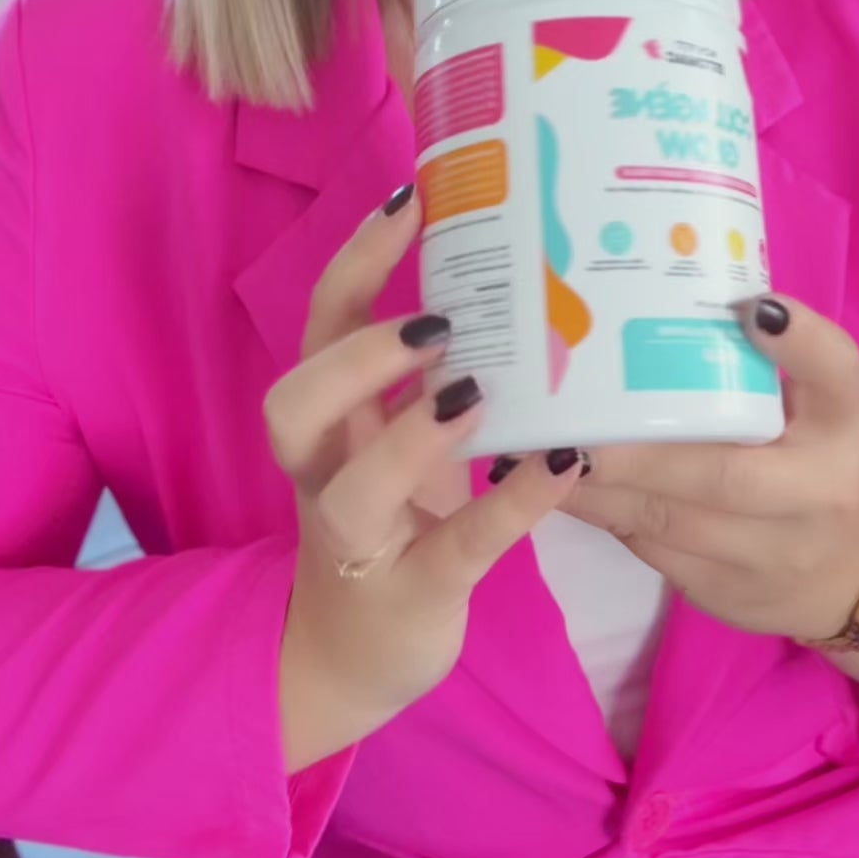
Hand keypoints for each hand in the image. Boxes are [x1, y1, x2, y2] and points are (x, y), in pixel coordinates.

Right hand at [269, 187, 585, 771]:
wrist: (347, 658)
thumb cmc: (390, 524)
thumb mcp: (397, 442)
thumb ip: (431, 377)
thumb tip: (520, 276)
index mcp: (329, 421)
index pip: (320, 326)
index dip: (356, 262)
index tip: (410, 199)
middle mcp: (328, 474)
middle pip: (295, 403)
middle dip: (356, 354)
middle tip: (434, 320)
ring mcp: (362, 541)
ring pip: (353, 488)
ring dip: (408, 434)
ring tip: (472, 392)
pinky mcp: (414, 594)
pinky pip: (457, 548)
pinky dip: (510, 505)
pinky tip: (562, 464)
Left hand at [553, 296, 858, 646]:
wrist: (844, 579)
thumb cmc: (809, 463)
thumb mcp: (813, 409)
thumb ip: (761, 363)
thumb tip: (659, 300)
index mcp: (838, 425)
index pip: (836, 374)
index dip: (800, 342)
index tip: (753, 308)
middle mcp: (816, 491)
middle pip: (723, 474)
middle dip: (636, 455)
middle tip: (569, 425)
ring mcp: (770, 553)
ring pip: (669, 521)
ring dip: (597, 488)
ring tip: (539, 453)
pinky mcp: (725, 591)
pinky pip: (651, 550)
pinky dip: (601, 515)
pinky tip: (554, 489)